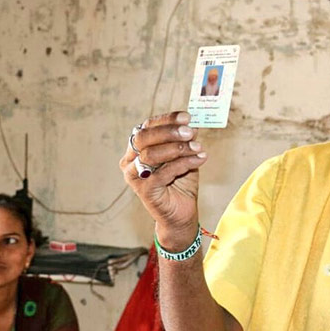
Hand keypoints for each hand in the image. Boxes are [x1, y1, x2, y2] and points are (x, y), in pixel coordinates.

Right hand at [120, 112, 206, 247]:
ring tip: (197, 147)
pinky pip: (163, 173)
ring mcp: (134, 176)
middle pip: (143, 137)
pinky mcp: (144, 191)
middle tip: (190, 131)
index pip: (147, 126)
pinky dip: (184, 163)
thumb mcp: (184, 156)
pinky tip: (200, 159)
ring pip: (151, 154)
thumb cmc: (180, 182)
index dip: (167, 119)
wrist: (182, 213)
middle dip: (168, 132)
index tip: (187, 117)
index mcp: (137, 148)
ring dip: (177, 148)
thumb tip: (193, 124)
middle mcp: (130, 160)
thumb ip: (185, 141)